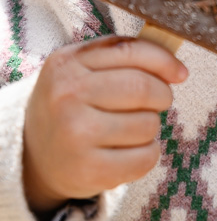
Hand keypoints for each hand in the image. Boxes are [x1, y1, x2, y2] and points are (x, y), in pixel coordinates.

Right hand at [23, 36, 187, 216]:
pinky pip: (145, 158)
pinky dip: (148, 154)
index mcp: (67, 63)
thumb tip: (176, 68)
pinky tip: (129, 152)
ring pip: (148, 124)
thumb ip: (123, 56)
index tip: (180, 73)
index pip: (131, 50)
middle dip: (162, 95)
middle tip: (158, 102)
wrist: (33, 157)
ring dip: (151, 127)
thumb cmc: (71, 106)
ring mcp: (75, 135)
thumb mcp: (82, 69)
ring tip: (132, 129)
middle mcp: (66, 96)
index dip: (164, 61)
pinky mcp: (88, 170)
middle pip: (142, 88)